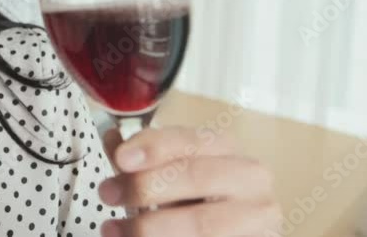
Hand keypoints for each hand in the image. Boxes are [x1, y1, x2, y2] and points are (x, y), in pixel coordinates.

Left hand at [97, 127, 282, 236]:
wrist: (224, 231)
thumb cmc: (194, 199)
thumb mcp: (169, 173)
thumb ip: (141, 160)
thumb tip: (113, 140)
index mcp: (226, 149)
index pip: (188, 140)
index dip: (153, 147)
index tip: (120, 159)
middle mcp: (250, 178)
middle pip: (196, 176)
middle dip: (145, 186)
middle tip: (107, 194)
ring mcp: (258, 217)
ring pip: (202, 223)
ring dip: (150, 227)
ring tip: (114, 230)